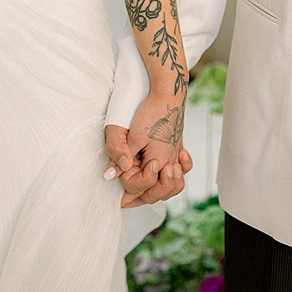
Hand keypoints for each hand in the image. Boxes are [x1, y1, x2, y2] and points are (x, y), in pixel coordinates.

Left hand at [104, 92, 192, 206]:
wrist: (169, 94)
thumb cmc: (152, 113)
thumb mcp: (132, 135)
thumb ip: (121, 156)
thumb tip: (110, 175)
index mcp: (159, 163)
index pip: (143, 187)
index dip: (129, 186)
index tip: (120, 179)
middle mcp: (171, 163)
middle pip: (160, 192)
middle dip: (143, 196)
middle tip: (127, 197)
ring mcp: (176, 156)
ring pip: (173, 185)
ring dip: (162, 190)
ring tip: (147, 188)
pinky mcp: (178, 148)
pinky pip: (181, 169)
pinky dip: (176, 177)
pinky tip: (167, 172)